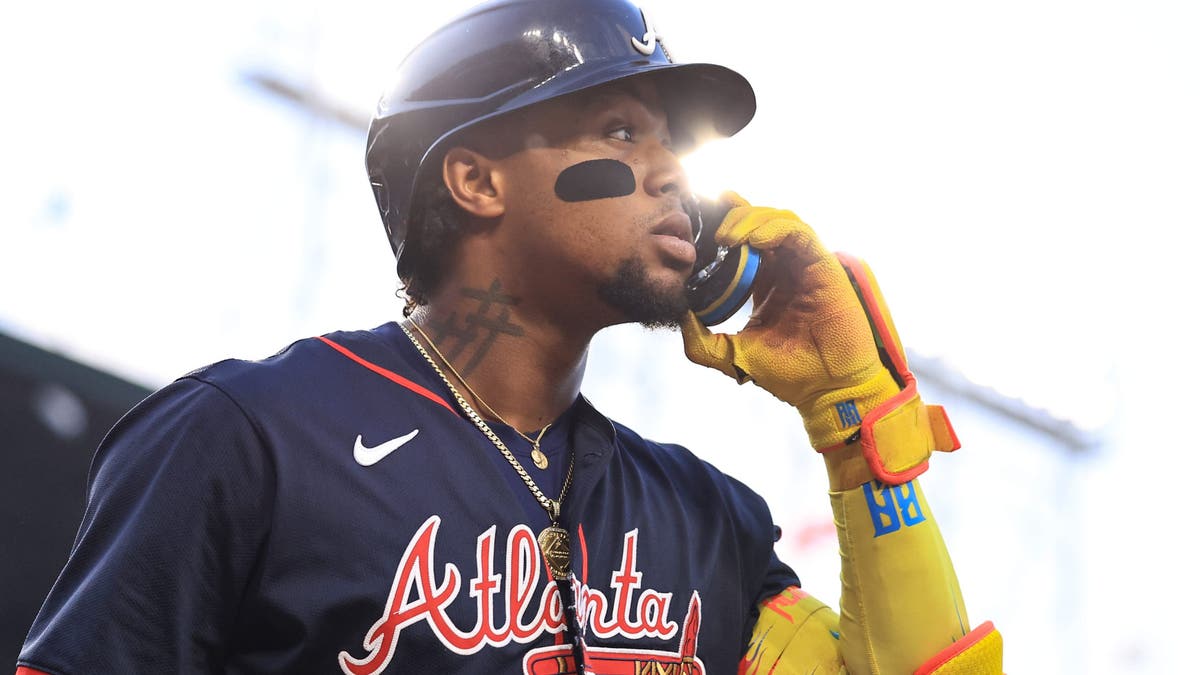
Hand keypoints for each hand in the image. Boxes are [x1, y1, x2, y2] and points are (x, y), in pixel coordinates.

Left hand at [681, 193, 957, 482]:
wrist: (826, 389)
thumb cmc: (788, 374)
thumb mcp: (733, 356)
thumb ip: (702, 341)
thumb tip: (679, 318)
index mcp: (763, 283)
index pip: (742, 241)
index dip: (724, 223)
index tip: (699, 218)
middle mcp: (784, 269)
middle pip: (759, 221)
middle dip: (733, 217)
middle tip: (712, 231)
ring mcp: (804, 265)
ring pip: (778, 219)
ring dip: (751, 220)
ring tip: (728, 237)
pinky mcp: (823, 266)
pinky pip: (800, 232)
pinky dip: (776, 228)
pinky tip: (755, 240)